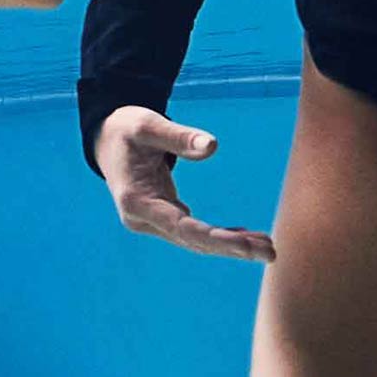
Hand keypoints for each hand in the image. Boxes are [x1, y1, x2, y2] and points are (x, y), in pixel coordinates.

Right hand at [95, 107, 275, 262]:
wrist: (106, 138)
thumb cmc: (126, 128)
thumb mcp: (148, 125)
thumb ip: (178, 136)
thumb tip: (213, 146)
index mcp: (136, 200)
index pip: (181, 227)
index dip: (216, 239)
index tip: (247, 246)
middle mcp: (142, 219)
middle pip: (192, 240)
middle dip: (231, 247)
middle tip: (270, 251)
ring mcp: (151, 221)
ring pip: (195, 240)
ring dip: (230, 245)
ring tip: (267, 247)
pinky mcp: (161, 217)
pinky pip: (193, 232)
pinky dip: (219, 236)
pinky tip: (245, 237)